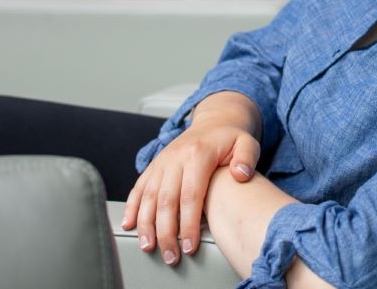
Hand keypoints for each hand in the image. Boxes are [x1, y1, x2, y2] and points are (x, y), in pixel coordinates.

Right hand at [122, 93, 261, 266]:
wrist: (214, 121)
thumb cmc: (231, 138)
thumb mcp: (247, 143)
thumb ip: (247, 159)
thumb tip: (241, 175)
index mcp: (198, 154)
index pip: (191, 195)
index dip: (189, 223)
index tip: (191, 245)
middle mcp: (176, 158)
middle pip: (167, 200)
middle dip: (167, 232)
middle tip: (171, 255)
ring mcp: (162, 162)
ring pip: (149, 196)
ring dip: (146, 224)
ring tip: (149, 246)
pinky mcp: (154, 166)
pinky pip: (139, 187)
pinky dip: (132, 207)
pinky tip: (129, 224)